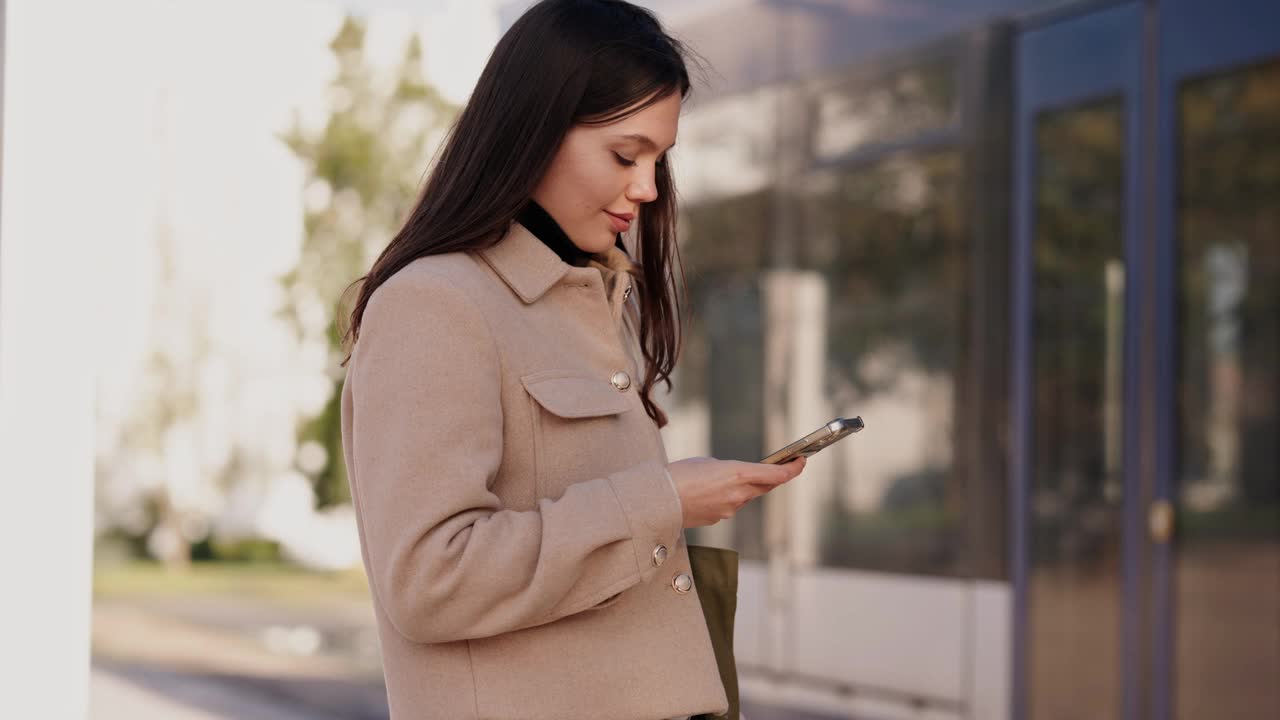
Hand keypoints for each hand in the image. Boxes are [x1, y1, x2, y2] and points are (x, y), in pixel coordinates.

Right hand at [666, 456, 806, 527]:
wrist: (660, 500)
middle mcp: (739, 494)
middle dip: (771, 477)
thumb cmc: (680, 474)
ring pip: (745, 497)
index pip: (776, 474)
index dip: (792, 469)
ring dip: (739, 488)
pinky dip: (723, 498)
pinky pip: (729, 506)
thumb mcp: (709, 462)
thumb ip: (728, 470)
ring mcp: (730, 509)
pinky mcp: (719, 518)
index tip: (801, 462)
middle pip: (765, 486)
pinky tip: (705, 492)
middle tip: (779, 467)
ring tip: (716, 478)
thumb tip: (735, 480)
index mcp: (738, 473)